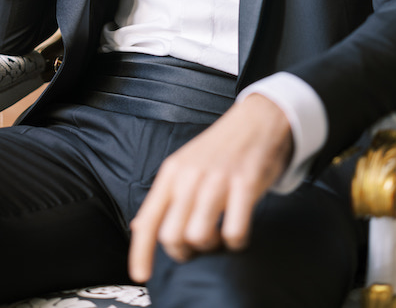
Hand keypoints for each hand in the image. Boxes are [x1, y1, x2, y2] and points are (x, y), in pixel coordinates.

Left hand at [128, 93, 292, 282]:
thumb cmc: (220, 148)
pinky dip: (235, 243)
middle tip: (198, 245)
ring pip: (198, 236)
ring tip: (218, 237)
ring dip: (210, 247)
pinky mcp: (246, 184)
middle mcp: (190, 175)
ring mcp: (218, 179)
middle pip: (171, 235)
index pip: (148, 219)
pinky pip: (234, 231)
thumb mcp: (185, 165)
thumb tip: (138, 227)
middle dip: (183, 252)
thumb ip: (165, 197)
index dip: (140, 252)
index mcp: (172, 172)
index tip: (141, 275)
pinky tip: (237, 232)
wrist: (257, 118)